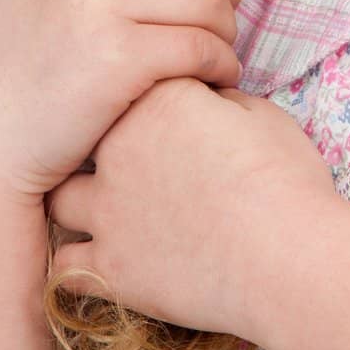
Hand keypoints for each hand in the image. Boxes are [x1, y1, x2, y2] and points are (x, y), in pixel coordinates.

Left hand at [45, 75, 340, 340]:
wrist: (288, 256)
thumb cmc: (287, 180)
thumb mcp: (263, 117)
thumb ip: (222, 102)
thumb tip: (210, 103)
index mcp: (160, 100)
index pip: (136, 82)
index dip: (153, 100)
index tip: (176, 119)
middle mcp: (120, 147)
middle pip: (87, 134)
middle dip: (100, 144)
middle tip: (135, 164)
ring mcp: (108, 210)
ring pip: (61, 198)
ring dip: (78, 201)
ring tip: (104, 210)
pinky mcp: (110, 267)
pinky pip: (63, 265)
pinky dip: (76, 263)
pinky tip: (97, 261)